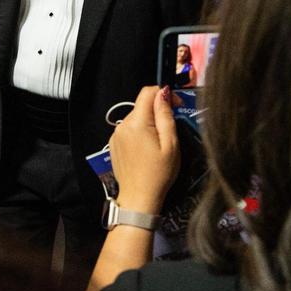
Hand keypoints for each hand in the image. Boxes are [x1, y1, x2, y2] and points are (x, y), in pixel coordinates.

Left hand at [109, 86, 178, 214]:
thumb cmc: (158, 174)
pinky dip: (139, 133)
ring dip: (149, 123)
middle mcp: (122, 125)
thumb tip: (163, 92)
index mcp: (137, 123)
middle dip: (158, 111)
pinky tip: (146, 149)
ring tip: (159, 143)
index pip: (147, 92)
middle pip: (142, 105)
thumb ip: (166, 116)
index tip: (176, 105)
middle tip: (171, 129)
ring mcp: (116, 135)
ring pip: (136, 117)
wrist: (138, 198)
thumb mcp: (170, 144)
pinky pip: (129, 129)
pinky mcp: (114, 144)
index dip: (164, 94)